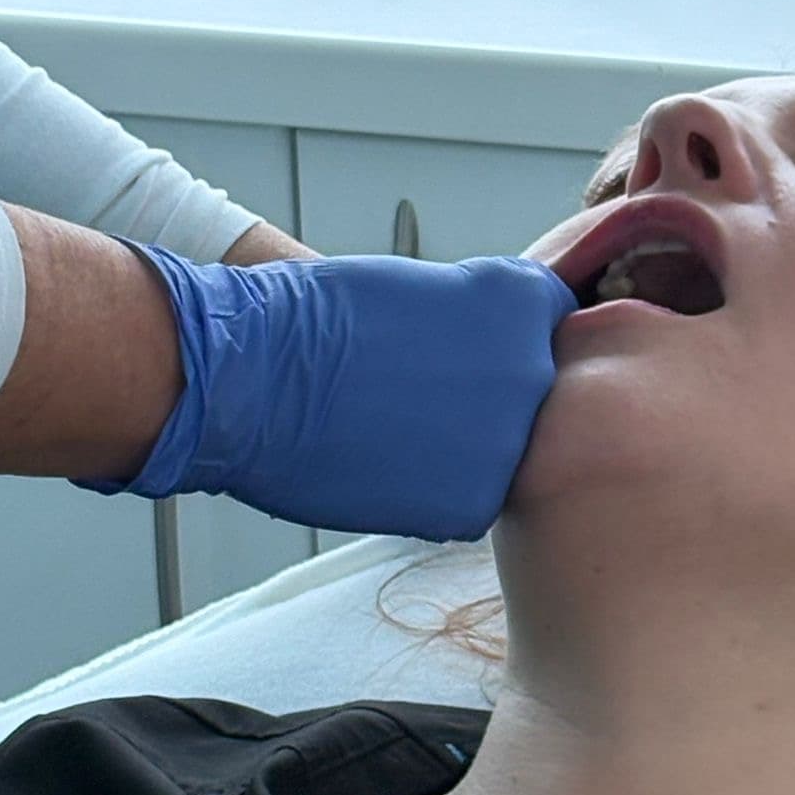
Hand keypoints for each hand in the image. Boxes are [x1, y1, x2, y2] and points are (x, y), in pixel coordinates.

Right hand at [72, 245, 577, 540]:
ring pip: (503, 452)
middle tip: (415, 394)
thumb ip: (477, 323)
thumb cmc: (311, 318)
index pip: (545, 330)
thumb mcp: (419, 291)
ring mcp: (508, 441)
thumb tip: (493, 360)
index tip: (455, 351)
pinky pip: (470, 500)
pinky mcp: (473, 503)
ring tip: (392, 428)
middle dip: (485, 398)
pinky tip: (385, 462)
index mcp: (523, 301)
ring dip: (463, 448)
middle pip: (532, 394)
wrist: (249, 374)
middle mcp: (533, 368)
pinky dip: (433, 491)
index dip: (494, 344)